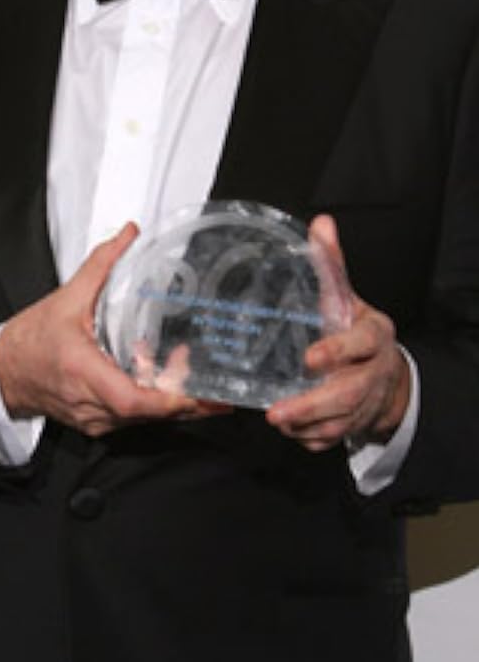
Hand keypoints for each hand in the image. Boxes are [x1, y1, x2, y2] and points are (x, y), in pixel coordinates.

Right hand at [0, 223, 201, 435]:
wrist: (3, 371)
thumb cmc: (31, 339)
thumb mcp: (69, 296)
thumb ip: (102, 263)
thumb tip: (129, 235)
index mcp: (83, 371)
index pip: (131, 399)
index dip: (167, 399)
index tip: (194, 391)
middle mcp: (90, 402)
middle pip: (147, 413)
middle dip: (184, 400)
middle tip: (214, 387)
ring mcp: (93, 419)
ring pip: (142, 420)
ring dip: (171, 402)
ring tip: (194, 379)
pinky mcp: (96, 424)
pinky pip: (132, 420)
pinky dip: (152, 405)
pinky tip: (167, 386)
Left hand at [266, 215, 409, 451]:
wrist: (384, 370)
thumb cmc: (354, 327)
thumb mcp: (345, 294)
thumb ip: (331, 263)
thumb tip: (321, 223)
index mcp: (374, 336)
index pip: (362, 345)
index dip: (339, 352)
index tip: (310, 358)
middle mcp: (374, 372)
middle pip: (350, 394)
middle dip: (313, 404)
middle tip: (277, 411)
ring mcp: (365, 402)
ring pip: (341, 421)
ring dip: (308, 426)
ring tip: (277, 421)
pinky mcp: (354, 423)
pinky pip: (334, 438)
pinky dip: (312, 438)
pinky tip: (291, 431)